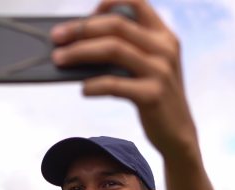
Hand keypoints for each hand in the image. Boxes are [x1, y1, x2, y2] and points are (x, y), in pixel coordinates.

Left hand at [50, 0, 198, 157]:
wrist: (178, 132)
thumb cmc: (153, 95)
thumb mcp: (148, 66)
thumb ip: (126, 49)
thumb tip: (78, 42)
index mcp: (164, 35)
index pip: (136, 3)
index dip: (109, 3)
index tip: (85, 16)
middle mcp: (165, 48)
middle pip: (115, 26)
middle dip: (80, 29)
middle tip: (56, 37)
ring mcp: (160, 71)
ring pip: (112, 50)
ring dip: (79, 52)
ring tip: (59, 60)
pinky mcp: (152, 95)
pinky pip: (114, 84)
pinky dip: (93, 84)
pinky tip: (83, 89)